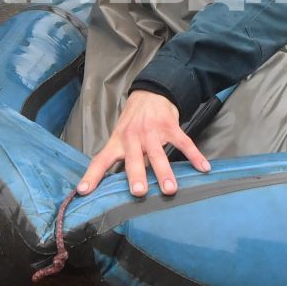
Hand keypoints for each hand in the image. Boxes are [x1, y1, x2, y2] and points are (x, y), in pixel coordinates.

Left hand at [76, 90, 210, 198]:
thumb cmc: (133, 121)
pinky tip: (203, 167)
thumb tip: (111, 187)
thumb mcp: (120, 136)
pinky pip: (183, 142)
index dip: (92, 176)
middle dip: (136, 175)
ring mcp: (152, 131)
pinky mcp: (170, 126)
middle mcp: (133, 137)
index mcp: (118, 142)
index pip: (101, 160)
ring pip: (158, 153)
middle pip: (133, 158)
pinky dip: (194, 155)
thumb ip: (119, 158)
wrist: (150, 93)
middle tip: (139, 192)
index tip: (83, 191)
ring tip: (170, 189)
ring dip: (164, 171)